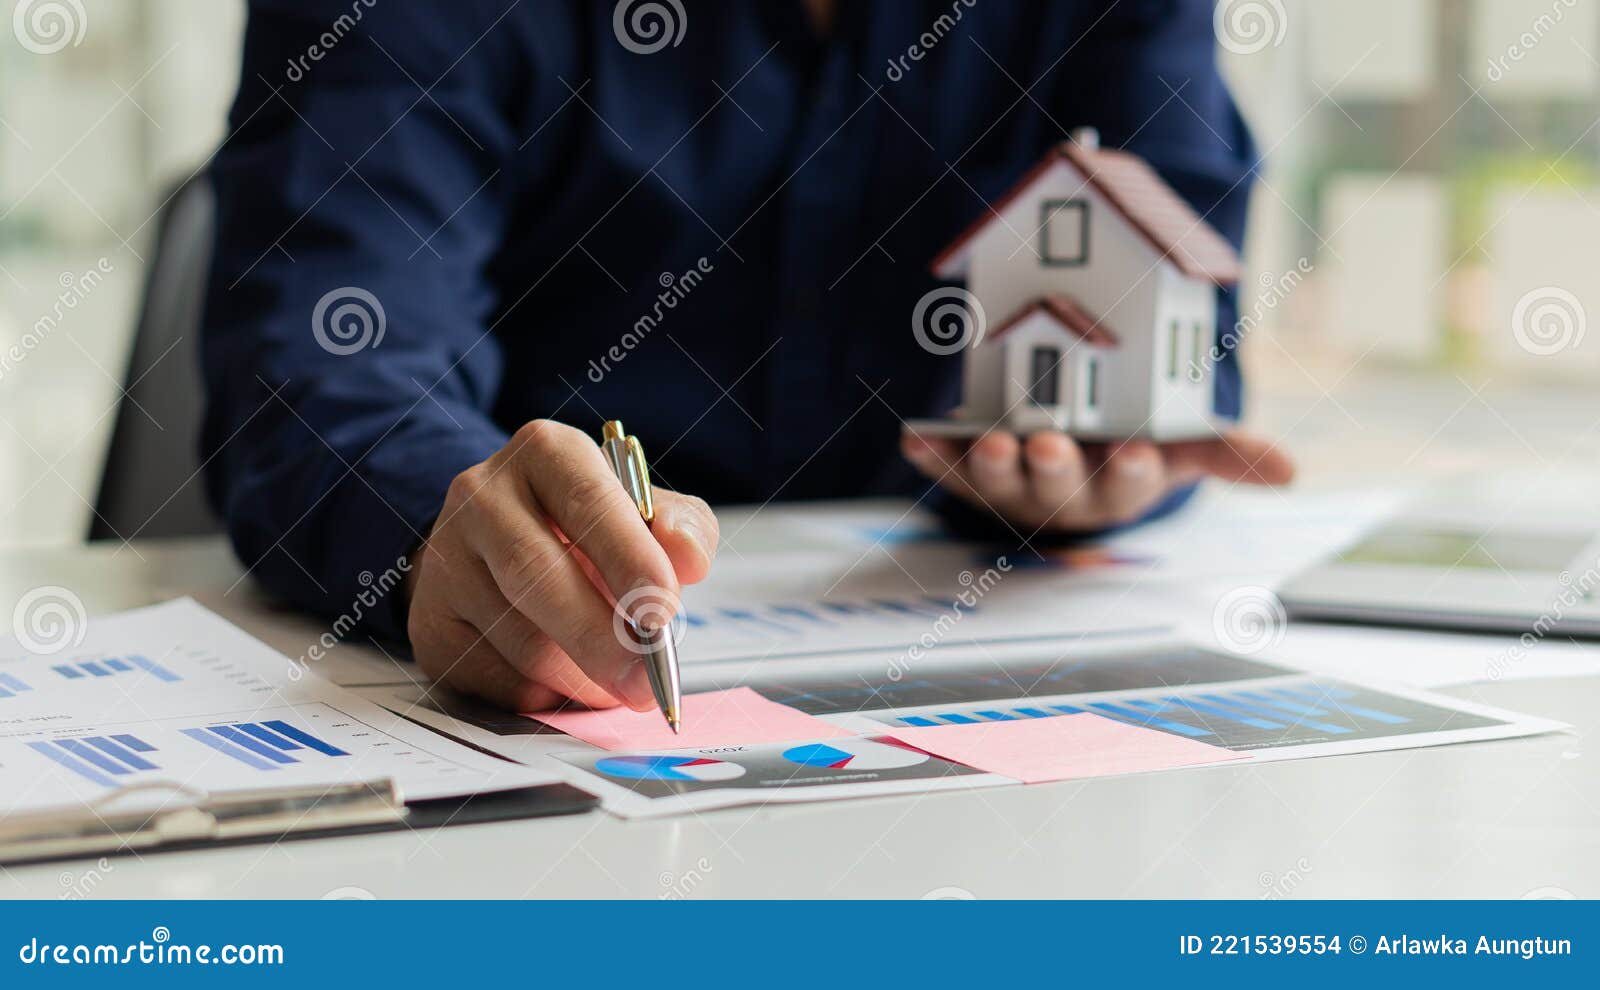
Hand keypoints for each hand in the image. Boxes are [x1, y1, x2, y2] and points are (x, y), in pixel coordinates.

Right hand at [406, 420, 717, 711]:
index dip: (628, 562)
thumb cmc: (586, 529)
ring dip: (577, 677)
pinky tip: (563, 685)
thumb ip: (679, 527)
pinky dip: (540, 695)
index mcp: (547, 452)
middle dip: (602, 639)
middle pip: (538, 575)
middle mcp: (482, 494)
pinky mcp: (430, 621)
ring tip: (614, 686)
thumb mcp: (642, 511)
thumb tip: (688, 558)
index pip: (589, 503)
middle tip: (646, 683)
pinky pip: (491, 676)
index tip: (662, 614)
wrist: (495, 547)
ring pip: (517, 636)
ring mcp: (446, 559)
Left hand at [900, 427, 1293, 532]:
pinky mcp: (965, 472)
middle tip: (1050, 446)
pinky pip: (945, 469)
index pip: (1131, 486)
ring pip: (1000, 484)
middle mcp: (1061, 495)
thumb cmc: (1122, 447)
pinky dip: (929, 457)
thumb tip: (1290, 473)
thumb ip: (1223, 452)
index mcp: (1116, 487)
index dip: (1133, 473)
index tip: (1139, 452)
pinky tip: (914, 440)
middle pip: (1058, 490)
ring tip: (992, 443)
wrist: (1063, 459)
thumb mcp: (1176, 445)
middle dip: (1053, 470)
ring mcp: (1010, 487)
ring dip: (992, 466)